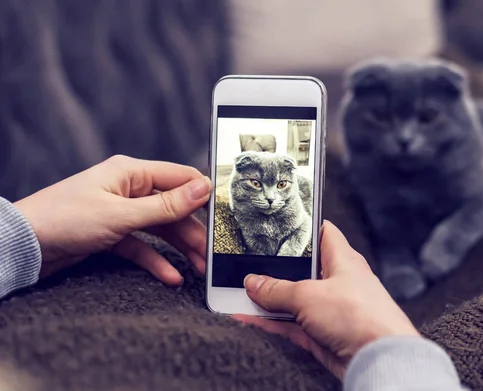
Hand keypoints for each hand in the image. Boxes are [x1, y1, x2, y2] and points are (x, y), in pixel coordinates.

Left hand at [14, 155, 211, 283]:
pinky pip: (142, 246)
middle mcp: (127, 189)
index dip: (202, 195)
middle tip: (210, 254)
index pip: (179, 177)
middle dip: (193, 232)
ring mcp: (119, 212)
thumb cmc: (64, 219)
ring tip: (198, 270)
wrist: (21, 246)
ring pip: (160, 229)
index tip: (223, 214)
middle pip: (172, 208)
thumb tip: (202, 189)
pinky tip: (170, 276)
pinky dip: (156, 260)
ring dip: (179, 249)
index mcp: (130, 173)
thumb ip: (166, 206)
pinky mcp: (111, 234)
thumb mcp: (122, 215)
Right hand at [233, 221, 418, 378]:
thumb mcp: (309, 295)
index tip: (280, 227)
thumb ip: (278, 289)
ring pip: (293, 301)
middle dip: (277, 271)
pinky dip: (271, 324)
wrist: (379, 360)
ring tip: (240, 295)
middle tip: (250, 267)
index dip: (303, 228)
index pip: (323, 234)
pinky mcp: (323, 335)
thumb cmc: (360, 317)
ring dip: (270, 301)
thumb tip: (254, 283)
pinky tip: (249, 320)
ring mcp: (330, 310)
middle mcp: (338, 283)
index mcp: (343, 260)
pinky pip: (291, 326)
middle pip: (302, 271)